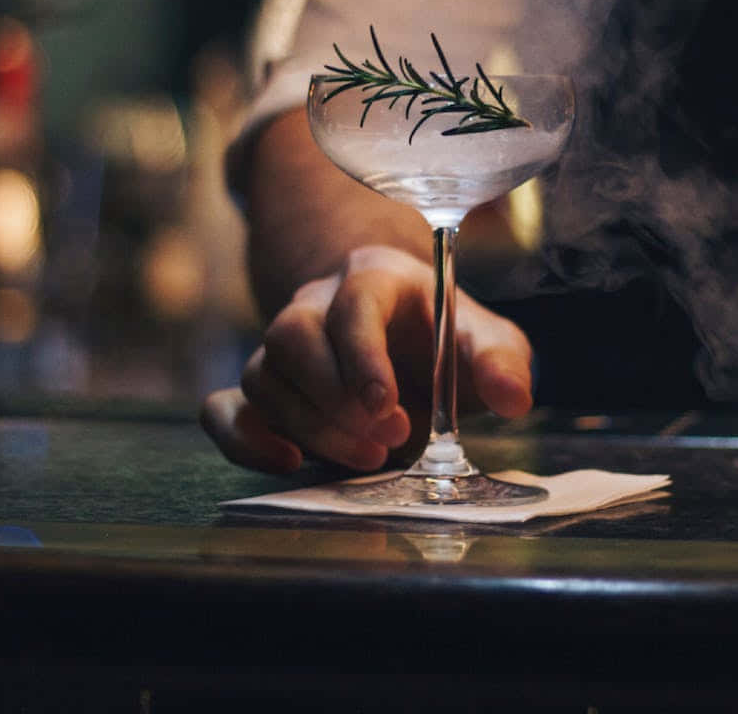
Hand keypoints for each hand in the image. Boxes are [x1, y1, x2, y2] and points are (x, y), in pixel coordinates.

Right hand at [199, 244, 533, 472]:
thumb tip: (514, 398)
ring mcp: (281, 345)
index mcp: (373, 276)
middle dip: (336, 399)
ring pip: (263, 375)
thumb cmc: (444, 336)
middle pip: (292, 336)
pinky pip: (223, 406)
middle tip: (389, 440)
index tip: (388, 407)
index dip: (363, 356)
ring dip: (308, 425)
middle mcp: (316, 303)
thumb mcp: (485, 339)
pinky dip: (242, 438)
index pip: (353, 302)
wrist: (406, 339)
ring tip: (366, 458)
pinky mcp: (262, 387)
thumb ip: (503, 360)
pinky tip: (287, 461)